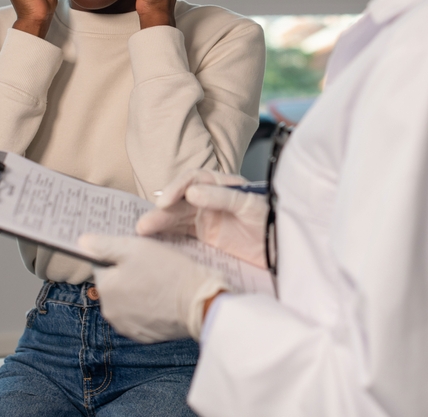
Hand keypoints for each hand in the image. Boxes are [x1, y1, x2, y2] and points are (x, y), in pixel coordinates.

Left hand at [77, 234, 227, 342]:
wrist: (200, 304)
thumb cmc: (169, 272)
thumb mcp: (136, 248)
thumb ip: (105, 245)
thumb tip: (81, 242)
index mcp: (105, 288)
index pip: (102, 265)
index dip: (119, 255)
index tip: (137, 252)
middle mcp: (111, 312)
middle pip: (114, 285)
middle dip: (128, 274)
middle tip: (152, 265)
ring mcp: (128, 327)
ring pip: (128, 301)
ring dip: (138, 291)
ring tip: (161, 281)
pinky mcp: (145, 336)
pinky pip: (141, 316)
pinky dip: (149, 307)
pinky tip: (165, 298)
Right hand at [137, 169, 267, 267]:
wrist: (284, 249)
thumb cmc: (272, 220)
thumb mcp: (250, 205)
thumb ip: (222, 197)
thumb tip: (191, 192)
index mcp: (222, 185)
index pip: (192, 179)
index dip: (176, 188)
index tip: (164, 201)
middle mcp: (211, 199)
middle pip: (180, 201)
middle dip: (161, 210)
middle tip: (144, 224)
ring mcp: (207, 219)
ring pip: (177, 218)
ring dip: (159, 224)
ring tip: (142, 231)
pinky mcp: (207, 238)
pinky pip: (182, 235)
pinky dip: (167, 237)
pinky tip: (154, 241)